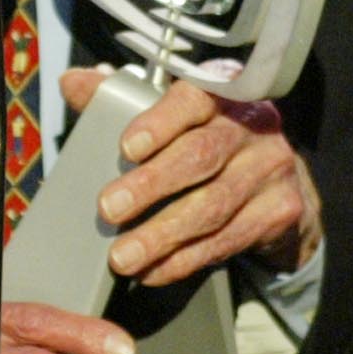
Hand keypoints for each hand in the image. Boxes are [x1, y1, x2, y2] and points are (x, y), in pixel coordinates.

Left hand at [65, 67, 321, 286]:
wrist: (278, 183)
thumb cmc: (208, 141)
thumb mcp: (171, 115)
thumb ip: (120, 98)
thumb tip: (71, 83)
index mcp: (222, 93)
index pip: (192, 99)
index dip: (159, 122)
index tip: (126, 148)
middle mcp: (253, 125)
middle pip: (200, 155)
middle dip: (151, 185)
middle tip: (109, 209)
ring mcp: (272, 168)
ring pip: (213, 205)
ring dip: (162, 235)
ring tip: (122, 256)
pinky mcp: (281, 210)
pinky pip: (226, 240)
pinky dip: (183, 260)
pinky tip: (152, 270)